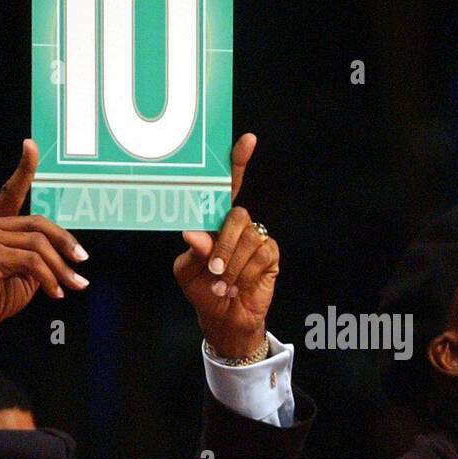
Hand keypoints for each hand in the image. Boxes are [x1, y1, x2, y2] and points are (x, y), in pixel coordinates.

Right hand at [0, 140, 88, 371]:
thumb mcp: (25, 274)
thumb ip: (40, 256)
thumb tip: (71, 254)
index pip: (11, 192)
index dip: (24, 168)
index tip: (31, 145)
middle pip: (39, 224)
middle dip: (66, 245)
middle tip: (82, 265)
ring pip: (39, 245)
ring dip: (61, 269)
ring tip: (72, 286)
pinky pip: (32, 262)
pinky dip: (50, 279)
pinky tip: (55, 294)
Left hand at [173, 133, 278, 358]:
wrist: (224, 319)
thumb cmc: (203, 289)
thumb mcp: (187, 270)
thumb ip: (193, 250)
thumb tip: (194, 233)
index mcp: (215, 221)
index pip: (227, 186)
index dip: (237, 162)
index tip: (247, 140)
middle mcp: (237, 225)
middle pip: (236, 216)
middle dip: (224, 246)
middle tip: (215, 270)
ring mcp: (256, 238)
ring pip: (248, 239)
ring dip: (234, 267)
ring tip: (225, 284)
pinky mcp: (270, 255)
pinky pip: (261, 255)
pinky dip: (247, 274)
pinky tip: (241, 285)